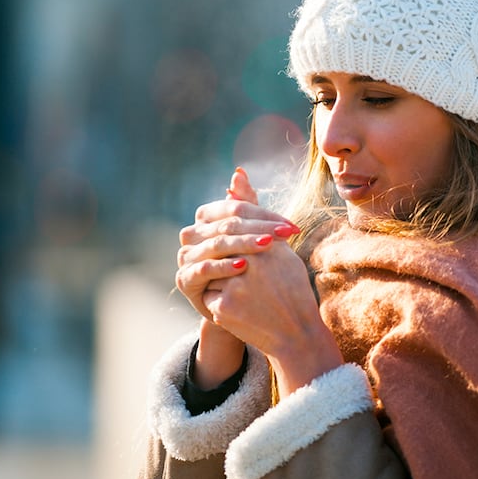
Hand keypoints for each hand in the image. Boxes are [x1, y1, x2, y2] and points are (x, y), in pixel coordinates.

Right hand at [175, 168, 299, 320]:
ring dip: (245, 244)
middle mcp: (191, 234)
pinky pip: (204, 269)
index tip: (293, 226)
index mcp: (206, 217)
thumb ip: (245, 204)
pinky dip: (224, 267)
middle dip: (261, 229)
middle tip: (288, 235)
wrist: (238, 306)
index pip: (236, 209)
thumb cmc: (247, 265)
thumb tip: (239, 172)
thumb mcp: (251, 234)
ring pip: (218, 245)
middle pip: (228, 225)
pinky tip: (243, 267)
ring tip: (268, 245)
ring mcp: (185, 256)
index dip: (265, 215)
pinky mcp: (184, 279)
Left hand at [190, 169, 342, 395]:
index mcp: (265, 242)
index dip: (226, 231)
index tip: (234, 243)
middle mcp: (250, 260)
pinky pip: (207, 293)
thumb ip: (254, 209)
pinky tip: (238, 308)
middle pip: (215, 246)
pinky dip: (217, 298)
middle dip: (219, 256)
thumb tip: (235, 175)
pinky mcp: (223, 307)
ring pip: (207, 268)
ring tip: (239, 289)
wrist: (297, 333)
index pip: (227, 221)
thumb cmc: (290, 286)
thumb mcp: (278, 245)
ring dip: (217, 276)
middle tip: (235, 268)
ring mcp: (234, 285)